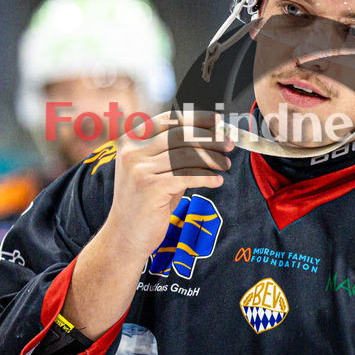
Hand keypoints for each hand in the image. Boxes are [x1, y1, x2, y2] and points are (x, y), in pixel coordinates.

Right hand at [103, 110, 233, 257]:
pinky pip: (187, 176)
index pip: (169, 120)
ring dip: (212, 159)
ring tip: (225, 164)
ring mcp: (140, 169)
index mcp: (132, 140)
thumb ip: (173, 152)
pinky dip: (206, 177)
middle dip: (210, 138)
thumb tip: (209, 136)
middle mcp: (133, 151)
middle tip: (229, 144)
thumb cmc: (145, 201)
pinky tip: (217, 181)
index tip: (218, 122)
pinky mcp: (151, 187)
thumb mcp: (155, 169)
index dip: (196, 119)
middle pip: (180, 135)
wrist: (125, 235)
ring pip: (187, 155)